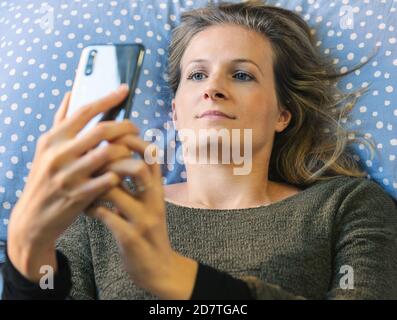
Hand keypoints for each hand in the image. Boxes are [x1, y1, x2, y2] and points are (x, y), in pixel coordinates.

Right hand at [7, 85, 139, 281]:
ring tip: (133, 151)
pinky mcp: (79, 195)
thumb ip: (61, 121)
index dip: (107, 99)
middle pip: (101, 130)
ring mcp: (69, 175)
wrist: (33, 218)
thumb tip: (72, 93)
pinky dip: (121, 174)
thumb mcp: (47, 149)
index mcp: (53, 139)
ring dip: (126, 151)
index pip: (84, 112)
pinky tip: (125, 173)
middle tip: (135, 127)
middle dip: (125, 126)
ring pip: (109, 153)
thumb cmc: (45, 178)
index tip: (124, 90)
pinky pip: (110, 179)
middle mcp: (59, 154)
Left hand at [87, 140, 198, 298]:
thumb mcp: (150, 202)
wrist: (158, 265)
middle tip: (93, 161)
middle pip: (138, 167)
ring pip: (115, 190)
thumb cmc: (148, 229)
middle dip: (112, 159)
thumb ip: (139, 181)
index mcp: (158, 189)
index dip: (133, 141)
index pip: (152, 156)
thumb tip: (116, 153)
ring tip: (86, 187)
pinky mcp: (131, 237)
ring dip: (95, 186)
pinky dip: (92, 209)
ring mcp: (143, 219)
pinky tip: (88, 210)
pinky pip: (106, 215)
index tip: (113, 135)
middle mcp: (154, 200)